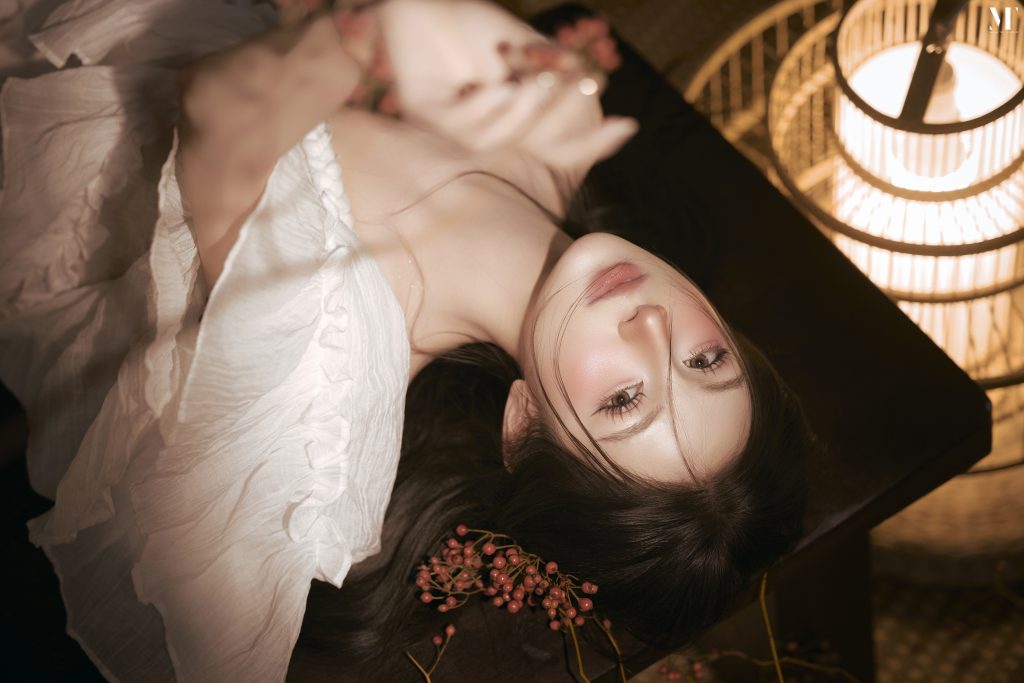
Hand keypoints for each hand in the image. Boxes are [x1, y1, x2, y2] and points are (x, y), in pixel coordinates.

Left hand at [373, 0, 636, 169]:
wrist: (428, 2)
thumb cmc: (476, 27)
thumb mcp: (526, 47)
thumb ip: (553, 67)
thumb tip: (591, 82)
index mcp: (514, 122)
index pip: (558, 148)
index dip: (592, 144)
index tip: (626, 126)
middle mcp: (487, 132)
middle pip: (532, 150)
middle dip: (559, 120)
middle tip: (578, 84)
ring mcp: (453, 128)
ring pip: (494, 142)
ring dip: (522, 113)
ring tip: (538, 81)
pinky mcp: (425, 114)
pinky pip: (459, 126)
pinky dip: (484, 110)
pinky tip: (499, 88)